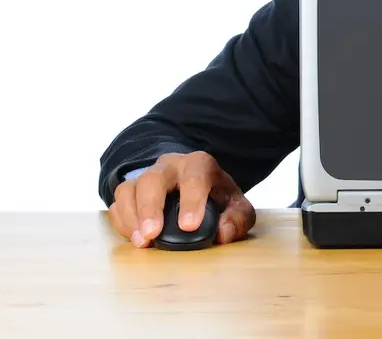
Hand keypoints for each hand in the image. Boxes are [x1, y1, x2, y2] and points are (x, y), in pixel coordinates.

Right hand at [109, 151, 255, 247]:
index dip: (191, 200)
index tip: (189, 226)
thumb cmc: (217, 197)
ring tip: (142, 241)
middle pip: (153, 179)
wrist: (196, 185)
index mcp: (200, 165)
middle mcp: (170, 167)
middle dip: (151, 207)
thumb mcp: (236, 206)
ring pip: (129, 188)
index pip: (194, 176)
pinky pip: (118, 202)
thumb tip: (222, 233)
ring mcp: (147, 177)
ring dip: (132, 216)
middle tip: (153, 234)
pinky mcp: (131, 192)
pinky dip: (122, 221)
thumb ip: (237, 218)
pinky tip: (135, 237)